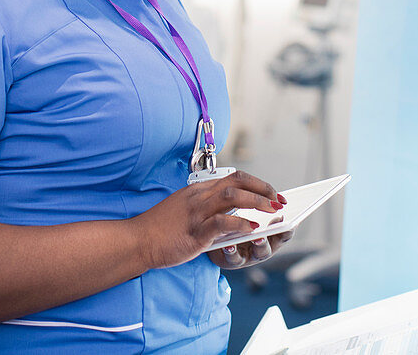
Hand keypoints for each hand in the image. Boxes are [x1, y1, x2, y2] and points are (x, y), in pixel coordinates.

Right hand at [132, 170, 283, 269]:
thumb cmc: (162, 227)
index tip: (273, 192)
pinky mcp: (194, 231)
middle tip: (280, 201)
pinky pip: (221, 222)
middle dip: (263, 190)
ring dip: (257, 202)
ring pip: (233, 197)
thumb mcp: (186, 209)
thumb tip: (236, 213)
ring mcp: (197, 212)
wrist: (138, 240)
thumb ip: (208, 207)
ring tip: (273, 212)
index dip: (258, 183)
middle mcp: (199, 196)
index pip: (234, 177)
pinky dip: (240, 223)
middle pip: (238, 182)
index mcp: (199, 189)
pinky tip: (252, 228)